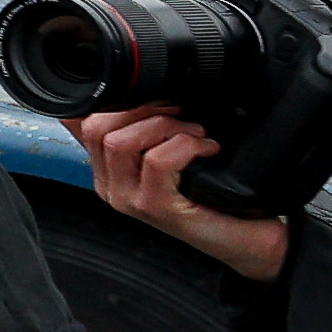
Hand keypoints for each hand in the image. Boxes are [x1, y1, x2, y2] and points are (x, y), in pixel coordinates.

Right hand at [73, 105, 290, 282]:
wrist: (246, 238)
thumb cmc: (213, 198)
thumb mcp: (171, 157)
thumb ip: (143, 131)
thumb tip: (122, 93)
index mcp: (108, 172)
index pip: (84, 122)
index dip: (121, 100)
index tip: (158, 98)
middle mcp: (111, 187)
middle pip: (97, 129)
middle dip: (144, 110)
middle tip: (180, 116)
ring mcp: (130, 200)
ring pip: (121, 143)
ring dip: (166, 127)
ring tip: (196, 134)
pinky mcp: (155, 208)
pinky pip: (157, 160)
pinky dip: (186, 145)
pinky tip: (206, 150)